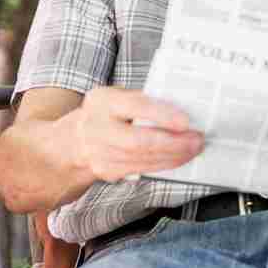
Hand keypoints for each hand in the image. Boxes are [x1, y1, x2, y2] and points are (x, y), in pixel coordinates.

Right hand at [68, 87, 205, 181]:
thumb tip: (181, 107)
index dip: (162, 115)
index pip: (135, 106)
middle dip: (173, 143)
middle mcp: (97, 127)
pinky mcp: (106, 170)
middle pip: (139, 141)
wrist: (70, 142)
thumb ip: (140, 100)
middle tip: (197, 140)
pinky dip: (163, 164)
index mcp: (103, 101)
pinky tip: (178, 159)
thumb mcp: (115, 97)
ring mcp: (100, 153)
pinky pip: (140, 169)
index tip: (185, 122)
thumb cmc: (103, 114)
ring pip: (142, 159)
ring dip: (173, 156)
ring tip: (193, 149)